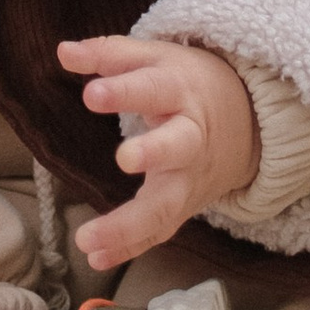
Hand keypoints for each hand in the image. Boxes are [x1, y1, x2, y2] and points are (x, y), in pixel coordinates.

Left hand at [60, 34, 257, 271]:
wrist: (246, 121)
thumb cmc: (187, 83)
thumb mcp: (155, 58)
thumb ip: (109, 54)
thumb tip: (63, 51)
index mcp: (180, 92)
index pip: (152, 88)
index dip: (124, 92)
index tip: (92, 94)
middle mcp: (189, 138)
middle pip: (176, 147)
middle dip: (154, 153)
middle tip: (124, 159)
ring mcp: (189, 178)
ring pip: (166, 205)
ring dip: (129, 225)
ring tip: (89, 239)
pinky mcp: (184, 206)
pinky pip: (159, 231)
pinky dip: (130, 247)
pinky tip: (98, 257)